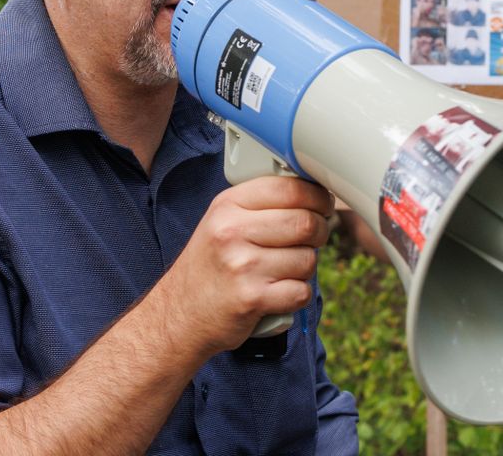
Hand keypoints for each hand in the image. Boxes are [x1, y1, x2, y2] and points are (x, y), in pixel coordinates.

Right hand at [158, 177, 334, 353]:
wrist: (180, 314)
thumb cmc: (210, 265)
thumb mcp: (223, 221)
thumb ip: (261, 204)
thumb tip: (315, 192)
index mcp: (228, 205)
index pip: (289, 188)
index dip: (317, 197)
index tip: (322, 206)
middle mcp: (232, 231)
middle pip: (306, 222)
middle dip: (320, 232)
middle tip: (313, 238)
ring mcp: (242, 266)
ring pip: (308, 259)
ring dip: (306, 268)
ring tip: (284, 270)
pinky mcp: (252, 298)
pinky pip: (301, 292)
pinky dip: (298, 295)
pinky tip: (279, 293)